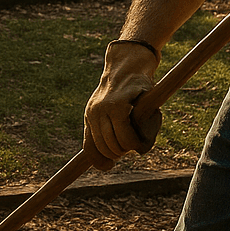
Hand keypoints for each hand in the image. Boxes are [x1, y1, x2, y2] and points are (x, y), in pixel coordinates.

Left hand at [83, 41, 163, 169]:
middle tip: (132, 145)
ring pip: (115, 144)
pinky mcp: (118, 104)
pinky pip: (125, 134)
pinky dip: (134, 142)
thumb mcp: (122, 111)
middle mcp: (93, 113)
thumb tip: (138, 152)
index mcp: (91, 117)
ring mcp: (104, 109)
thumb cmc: (130, 91)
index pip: (89, 148)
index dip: (99, 162)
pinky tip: (140, 139)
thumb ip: (123, 130)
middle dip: (120, 153)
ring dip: (128, 148)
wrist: (130, 63)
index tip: (109, 167)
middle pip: (104, 148)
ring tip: (137, 140)